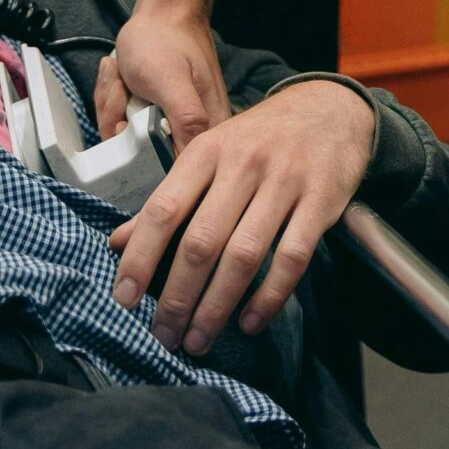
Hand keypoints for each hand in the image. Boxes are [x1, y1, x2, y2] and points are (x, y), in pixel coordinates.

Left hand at [97, 0, 231, 152]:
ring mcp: (166, 125)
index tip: (136, 115)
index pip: (170, 172)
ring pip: (124, 139)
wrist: (161, 12)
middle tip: (130, 89)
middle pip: (137, 156)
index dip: (140, 150)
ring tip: (128, 78)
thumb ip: (187, 119)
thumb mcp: (171, 80)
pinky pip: (120, 124)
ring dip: (116, 105)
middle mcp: (189, 133)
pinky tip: (124, 79)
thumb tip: (189, 165)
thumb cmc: (166, 39)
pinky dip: (115, 100)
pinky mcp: (150, 117)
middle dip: (121, 120)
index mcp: (206, 131)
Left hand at [108, 81, 375, 355]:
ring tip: (198, 340)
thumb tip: (118, 243)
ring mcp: (285, 181)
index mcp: (207, 151)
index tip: (124, 298)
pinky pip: (292, 258)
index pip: (164, 209)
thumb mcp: (211, 154)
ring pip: (243, 256)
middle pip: (202, 241)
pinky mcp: (321, 200)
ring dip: (216, 307)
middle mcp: (243, 163)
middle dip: (177, 298)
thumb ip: (169, 199)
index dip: (141, 257)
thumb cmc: (260, 139)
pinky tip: (250, 322)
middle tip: (165, 335)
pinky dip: (269, 298)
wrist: (330, 109)